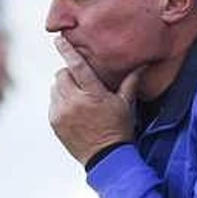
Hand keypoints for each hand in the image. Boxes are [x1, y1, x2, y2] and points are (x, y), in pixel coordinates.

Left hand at [48, 36, 139, 165]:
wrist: (106, 158)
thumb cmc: (119, 130)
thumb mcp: (126, 104)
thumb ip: (131, 82)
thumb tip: (143, 64)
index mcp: (93, 94)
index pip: (77, 66)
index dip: (67, 50)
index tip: (59, 39)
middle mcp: (74, 102)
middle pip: (62, 75)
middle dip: (69, 74)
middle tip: (81, 82)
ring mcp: (62, 113)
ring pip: (55, 88)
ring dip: (64, 88)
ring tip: (78, 97)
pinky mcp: (55, 122)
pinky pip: (53, 103)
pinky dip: (60, 102)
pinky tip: (73, 109)